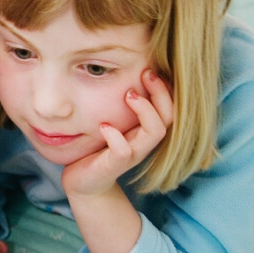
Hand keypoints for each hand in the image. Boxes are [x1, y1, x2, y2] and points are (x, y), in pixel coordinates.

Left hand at [61, 69, 173, 198]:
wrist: (83, 183)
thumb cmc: (97, 149)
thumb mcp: (111, 123)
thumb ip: (119, 107)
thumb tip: (119, 73)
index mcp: (144, 131)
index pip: (169, 108)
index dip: (165, 89)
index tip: (150, 69)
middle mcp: (143, 142)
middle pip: (169, 118)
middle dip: (161, 93)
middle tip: (145, 74)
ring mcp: (131, 154)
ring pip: (154, 133)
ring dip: (145, 111)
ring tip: (128, 95)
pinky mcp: (114, 165)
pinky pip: (124, 151)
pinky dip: (115, 137)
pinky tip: (103, 126)